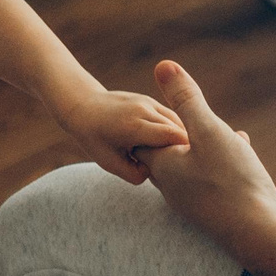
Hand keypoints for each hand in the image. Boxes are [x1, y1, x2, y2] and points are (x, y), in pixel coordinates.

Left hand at [57, 87, 189, 185]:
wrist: (85, 106)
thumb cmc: (95, 139)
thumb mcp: (109, 163)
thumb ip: (134, 174)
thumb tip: (157, 173)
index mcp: (134, 126)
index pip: (172, 137)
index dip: (185, 152)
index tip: (191, 168)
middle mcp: (144, 110)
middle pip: (180, 130)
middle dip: (186, 148)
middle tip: (188, 167)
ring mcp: (150, 102)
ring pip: (180, 122)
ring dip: (183, 139)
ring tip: (181, 158)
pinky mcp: (153, 101)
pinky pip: (173, 117)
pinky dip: (177, 131)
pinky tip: (173, 146)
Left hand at [138, 61, 275, 251]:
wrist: (260, 234)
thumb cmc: (231, 181)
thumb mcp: (209, 131)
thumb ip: (187, 100)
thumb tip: (163, 65)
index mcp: (164, 167)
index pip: (143, 138)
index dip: (153, 118)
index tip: (163, 104)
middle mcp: (173, 188)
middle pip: (168, 152)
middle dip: (182, 131)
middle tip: (190, 113)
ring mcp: (195, 203)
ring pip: (194, 165)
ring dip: (207, 145)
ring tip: (223, 130)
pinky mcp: (218, 210)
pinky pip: (214, 177)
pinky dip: (224, 159)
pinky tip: (243, 148)